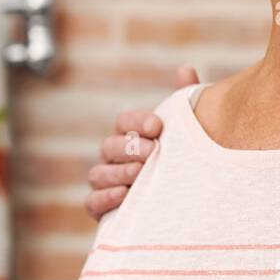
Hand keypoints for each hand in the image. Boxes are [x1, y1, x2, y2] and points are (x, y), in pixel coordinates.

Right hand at [84, 64, 196, 219]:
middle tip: (153, 152)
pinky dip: (105, 198)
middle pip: (110, 146)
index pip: (124, 121)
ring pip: (98, 173)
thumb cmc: (183, 160)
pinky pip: (92, 202)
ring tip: (140, 173)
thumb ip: (185, 101)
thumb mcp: (187, 132)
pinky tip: (124, 195)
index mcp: (131, 135)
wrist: (181, 203)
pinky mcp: (102, 210)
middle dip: (130, 148)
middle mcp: (114, 158)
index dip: (138, 121)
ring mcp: (106, 183)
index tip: (158, 126)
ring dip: (118, 172)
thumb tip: (184, 69)